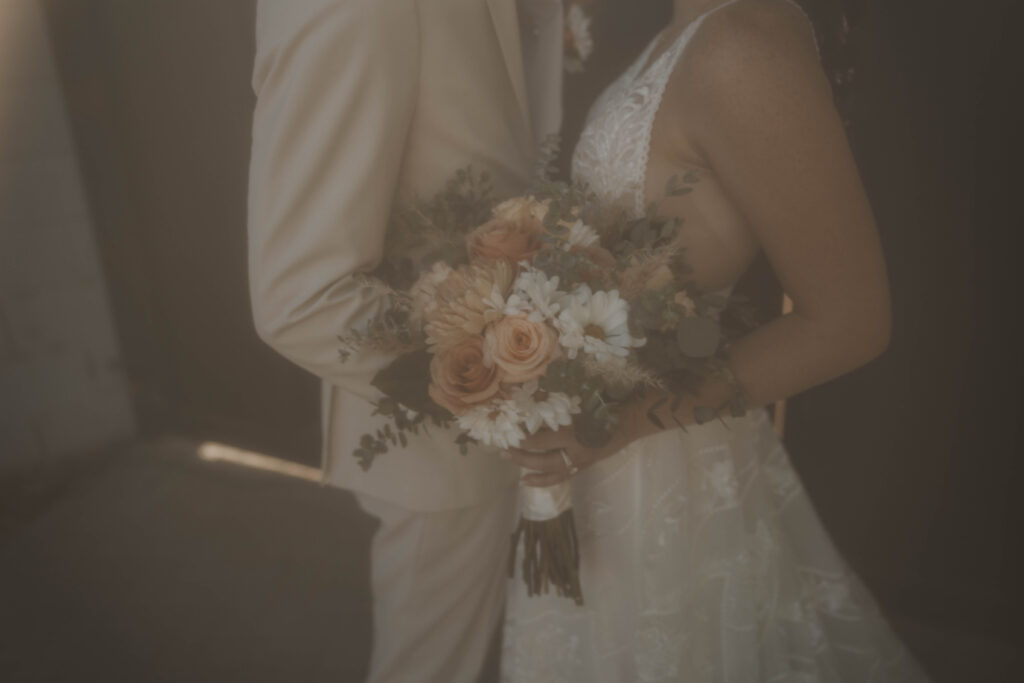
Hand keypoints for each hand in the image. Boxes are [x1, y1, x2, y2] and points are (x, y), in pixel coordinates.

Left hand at [503, 404, 647, 486]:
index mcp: (574, 434)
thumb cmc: (604, 406)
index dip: (525, 439)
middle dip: (523, 458)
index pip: (543, 440)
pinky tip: (536, 480)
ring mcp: (581, 462)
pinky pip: (564, 476)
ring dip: (534, 475)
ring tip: (520, 477)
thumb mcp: (580, 403)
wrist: (628, 422)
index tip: (510, 436)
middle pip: (544, 461)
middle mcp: (576, 452)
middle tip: (505, 453)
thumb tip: (531, 407)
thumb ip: (557, 408)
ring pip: (553, 474)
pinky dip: (549, 480)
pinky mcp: (585, 466)